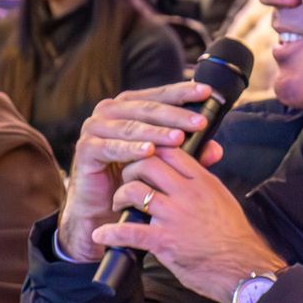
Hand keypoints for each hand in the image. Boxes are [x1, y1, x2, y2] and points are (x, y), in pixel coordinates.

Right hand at [59, 81, 222, 262]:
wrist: (103, 209)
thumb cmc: (135, 180)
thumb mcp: (166, 164)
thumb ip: (189, 154)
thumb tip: (217, 149)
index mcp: (130, 106)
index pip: (160, 95)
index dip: (183, 93)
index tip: (207, 92)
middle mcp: (110, 111)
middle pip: (147, 109)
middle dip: (175, 115)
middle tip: (199, 121)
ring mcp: (95, 128)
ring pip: (130, 126)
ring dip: (155, 132)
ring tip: (178, 138)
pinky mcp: (85, 149)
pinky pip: (109, 146)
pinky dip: (129, 148)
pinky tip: (148, 151)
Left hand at [91, 147, 285, 302]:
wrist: (243, 268)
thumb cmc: (233, 237)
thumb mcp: (221, 199)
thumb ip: (203, 182)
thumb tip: (190, 169)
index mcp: (202, 181)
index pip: (170, 150)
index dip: (151, 148)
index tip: (142, 156)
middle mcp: (187, 193)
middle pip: (147, 163)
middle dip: (130, 168)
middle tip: (126, 180)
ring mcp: (174, 216)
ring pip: (134, 190)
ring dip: (120, 196)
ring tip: (118, 205)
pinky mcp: (164, 240)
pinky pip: (129, 231)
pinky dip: (110, 233)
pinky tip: (101, 235)